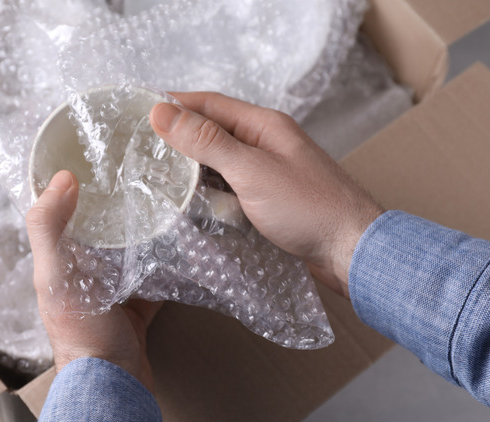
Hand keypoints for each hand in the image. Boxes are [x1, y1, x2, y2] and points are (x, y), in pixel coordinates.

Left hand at [26, 170, 161, 389]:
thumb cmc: (80, 333)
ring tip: (165, 198)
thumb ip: (49, 229)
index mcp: (61, 260)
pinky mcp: (141, 301)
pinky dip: (169, 258)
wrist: (115, 382)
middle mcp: (86, 270)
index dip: (73, 184)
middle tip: (140, 171)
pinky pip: (157, 272)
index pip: (63, 212)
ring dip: (146, 227)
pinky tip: (182, 240)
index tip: (92, 154)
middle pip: (102, 227)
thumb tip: (59, 179)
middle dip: (118, 201)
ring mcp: (115, 286)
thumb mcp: (55, 276)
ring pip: (132, 246)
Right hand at [150, 92, 383, 297]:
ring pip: (219, 163)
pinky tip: (188, 203)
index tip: (136, 110)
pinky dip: (208, 193)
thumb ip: (207, 142)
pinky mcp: (268, 200)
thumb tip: (163, 111)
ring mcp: (267, 172)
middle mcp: (265, 143)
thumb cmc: (309, 208)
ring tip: (153, 176)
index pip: (208, 103)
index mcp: (264, 125)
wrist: (353, 250)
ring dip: (190, 169)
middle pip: (212, 132)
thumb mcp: (251, 171)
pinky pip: (230, 188)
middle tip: (137, 148)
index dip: (172, 104)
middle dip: (177, 138)